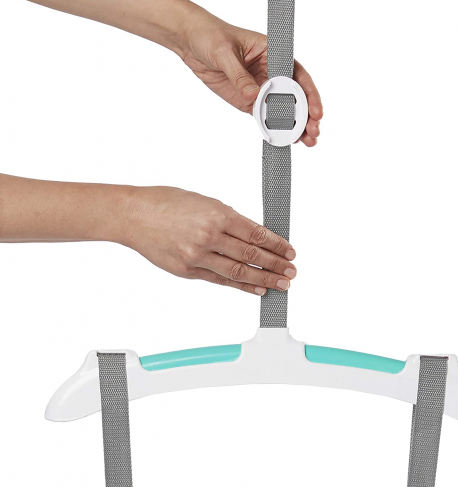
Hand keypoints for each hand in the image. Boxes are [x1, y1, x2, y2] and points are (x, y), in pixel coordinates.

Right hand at [124, 186, 296, 294]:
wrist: (133, 215)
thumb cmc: (165, 202)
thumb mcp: (203, 201)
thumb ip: (227, 218)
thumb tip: (250, 234)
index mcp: (217, 214)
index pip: (256, 234)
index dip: (277, 245)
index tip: (289, 251)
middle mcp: (210, 236)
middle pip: (252, 255)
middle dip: (276, 264)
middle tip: (291, 270)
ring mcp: (198, 256)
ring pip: (239, 271)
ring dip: (264, 279)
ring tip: (281, 284)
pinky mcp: (187, 271)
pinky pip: (220, 280)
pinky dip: (240, 285)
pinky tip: (255, 288)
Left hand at [179, 11, 322, 146]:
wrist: (191, 42)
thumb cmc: (212, 36)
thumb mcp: (224, 53)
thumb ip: (240, 76)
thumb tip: (253, 96)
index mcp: (273, 53)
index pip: (297, 75)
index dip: (309, 94)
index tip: (315, 111)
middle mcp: (271, 71)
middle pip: (294, 96)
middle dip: (305, 115)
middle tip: (313, 132)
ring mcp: (260, 87)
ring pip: (282, 109)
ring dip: (294, 125)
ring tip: (305, 141)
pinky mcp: (248, 100)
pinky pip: (264, 116)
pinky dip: (273, 128)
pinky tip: (283, 138)